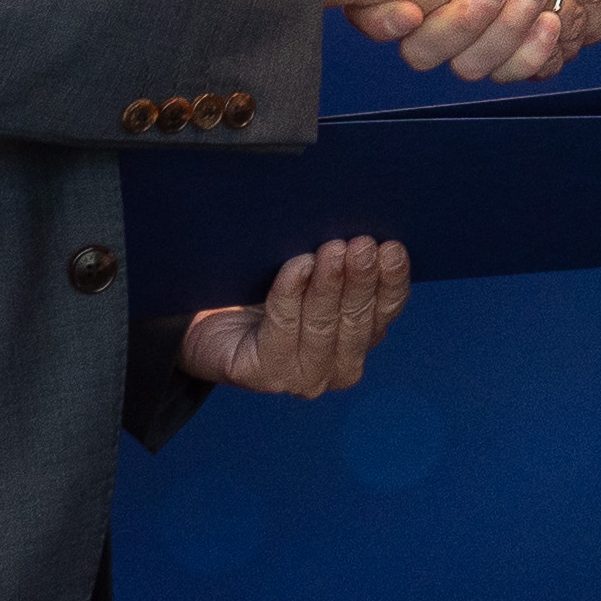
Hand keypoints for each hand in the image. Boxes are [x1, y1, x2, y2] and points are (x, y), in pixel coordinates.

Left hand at [176, 236, 407, 396]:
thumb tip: (364, 223)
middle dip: (362, 280)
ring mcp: (303, 377)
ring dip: (329, 287)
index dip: (392, 280)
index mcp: (361, 337)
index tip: (391, 248)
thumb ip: (343, 259)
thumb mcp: (315, 270)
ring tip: (332, 250)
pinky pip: (281, 330)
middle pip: (358, 320)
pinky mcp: (265, 376)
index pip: (387, 308)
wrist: (208, 314)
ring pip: (323, 328)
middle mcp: (338, 365)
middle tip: (361, 244)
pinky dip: (290, 295)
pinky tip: (297, 267)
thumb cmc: (267, 286)